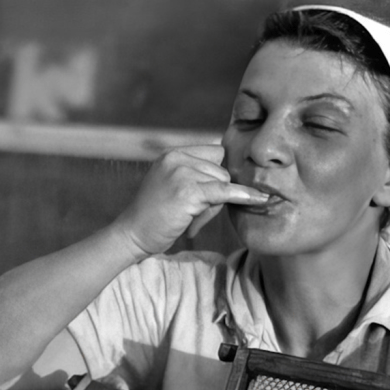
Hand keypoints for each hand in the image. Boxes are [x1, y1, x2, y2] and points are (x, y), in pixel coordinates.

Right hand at [112, 144, 268, 258]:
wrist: (132, 235)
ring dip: (214, 206)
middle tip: (191, 215)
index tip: (211, 195)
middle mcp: (176, 158)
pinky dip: (242, 196)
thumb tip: (238, 178)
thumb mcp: (173, 187)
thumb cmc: (154, 218)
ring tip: (189, 219)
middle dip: (215, 194)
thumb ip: (197, 177)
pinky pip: (224, 192)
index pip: (215, 154)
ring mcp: (181, 173)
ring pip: (223, 182)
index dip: (217, 175)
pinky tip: (258, 199)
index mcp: (173, 154)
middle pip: (221, 169)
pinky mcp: (187, 191)